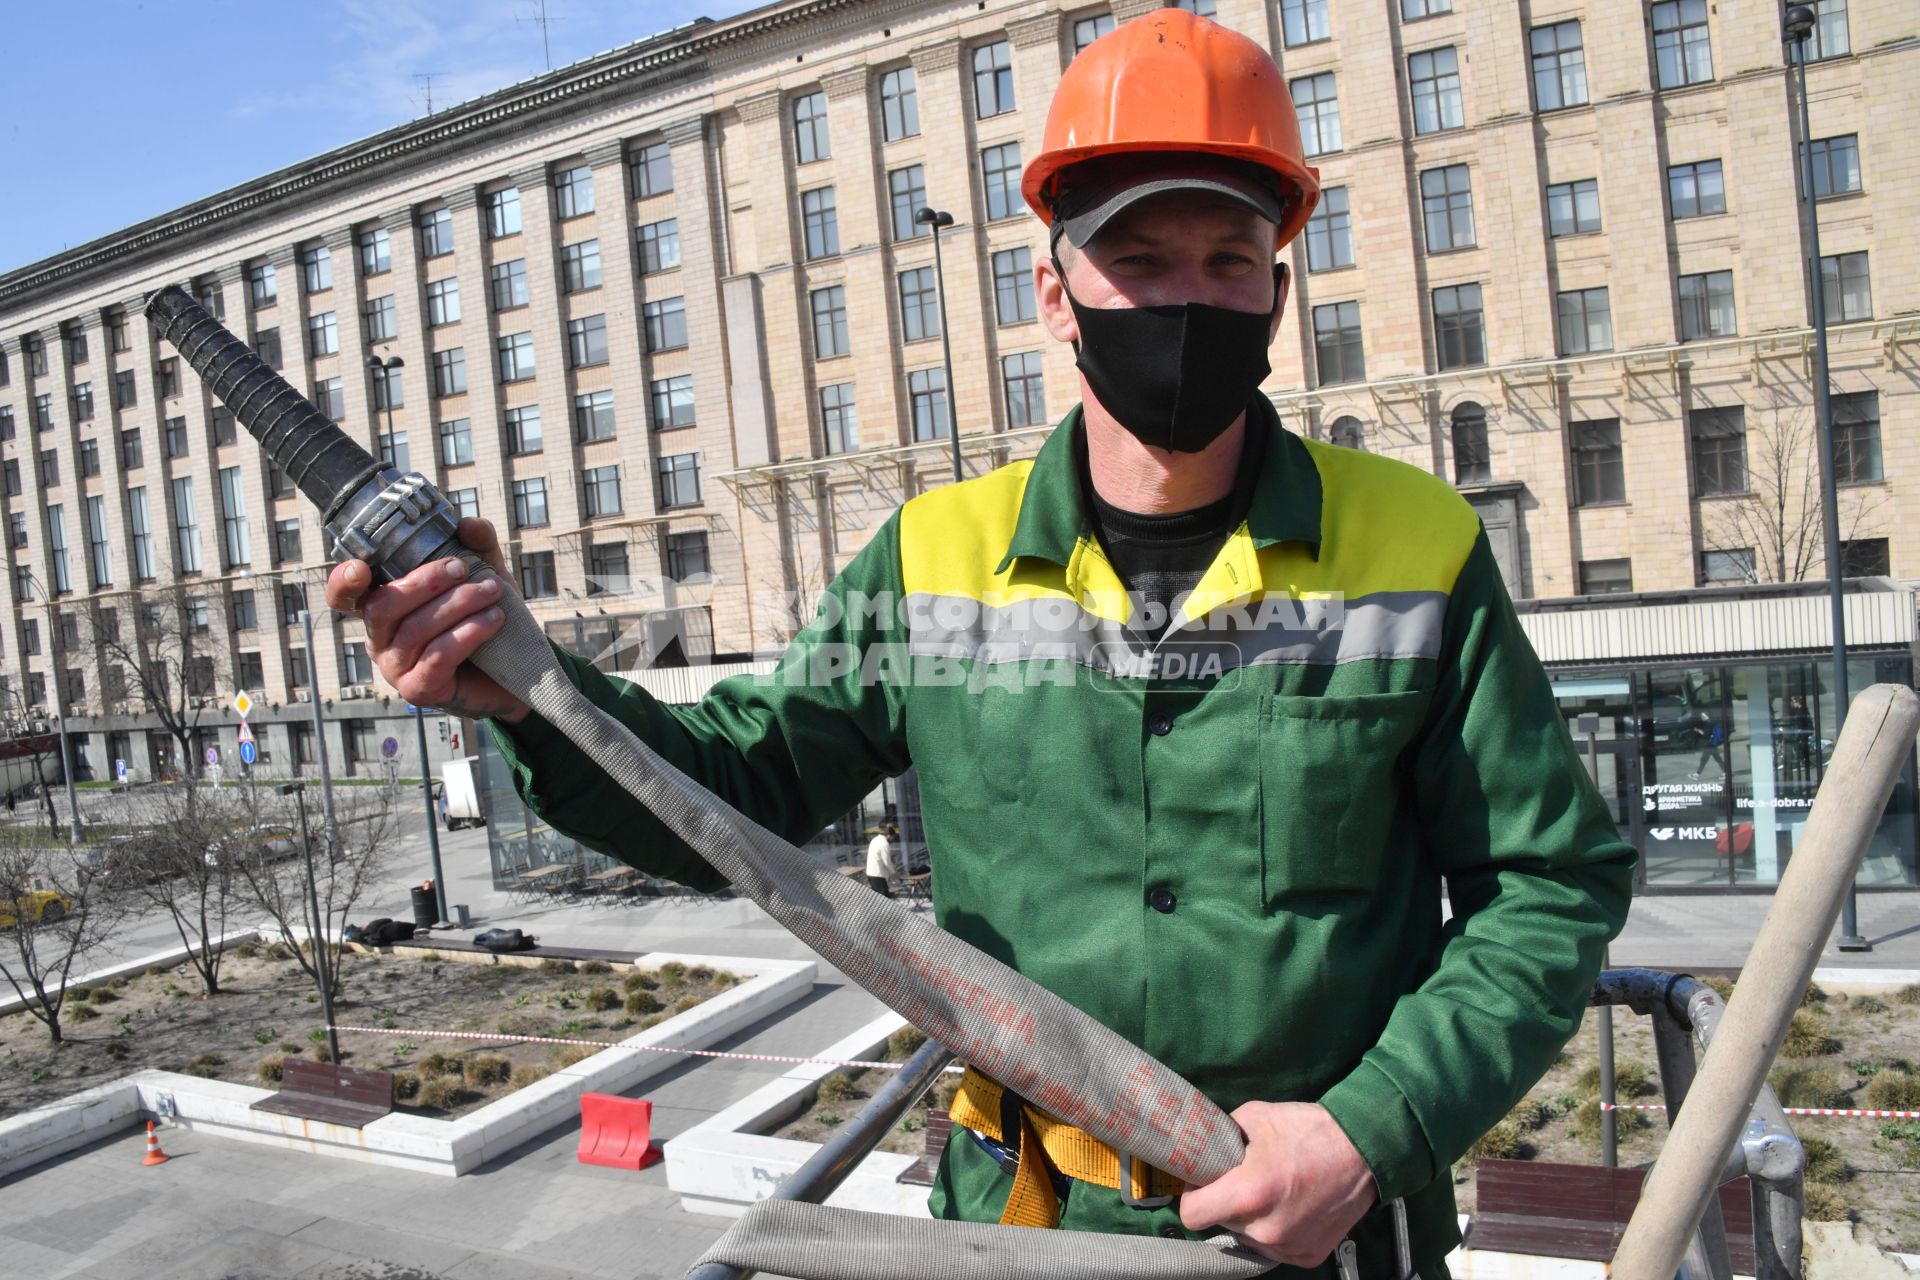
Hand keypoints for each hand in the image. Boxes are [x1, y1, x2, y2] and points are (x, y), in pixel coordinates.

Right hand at [322, 518, 529, 723]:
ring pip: (415, 630)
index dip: (342, 582)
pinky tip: (493, 619)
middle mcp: (379, 639)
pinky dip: (468, 633)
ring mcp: (396, 668)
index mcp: (382, 609)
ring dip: (457, 604)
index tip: (360, 567)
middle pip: (382, 607)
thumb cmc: (484, 619)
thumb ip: (475, 547)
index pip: (345, 596)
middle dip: (424, 581)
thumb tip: (468, 524)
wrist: (515, 673)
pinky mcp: (419, 690)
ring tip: (491, 590)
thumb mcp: (481, 576)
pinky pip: (437, 657)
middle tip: (462, 568)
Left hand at [1178, 1102, 1375, 1266]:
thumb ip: (1221, 1137)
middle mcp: (1266, 1228)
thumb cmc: (1309, 1130)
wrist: (1363, 1150)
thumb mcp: (1254, 1117)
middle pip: (1221, 1223)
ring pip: (1248, 1236)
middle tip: (1244, 1178)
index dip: (1193, 1195)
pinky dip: (1277, 1228)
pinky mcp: (1307, 1255)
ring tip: (1274, 1189)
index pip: (1192, 1215)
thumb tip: (1200, 1146)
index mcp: (1249, 1193)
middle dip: (1226, 1202)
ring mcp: (1288, 1246)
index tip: (1203, 1182)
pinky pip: (1275, 1245)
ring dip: (1252, 1217)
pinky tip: (1292, 1204)